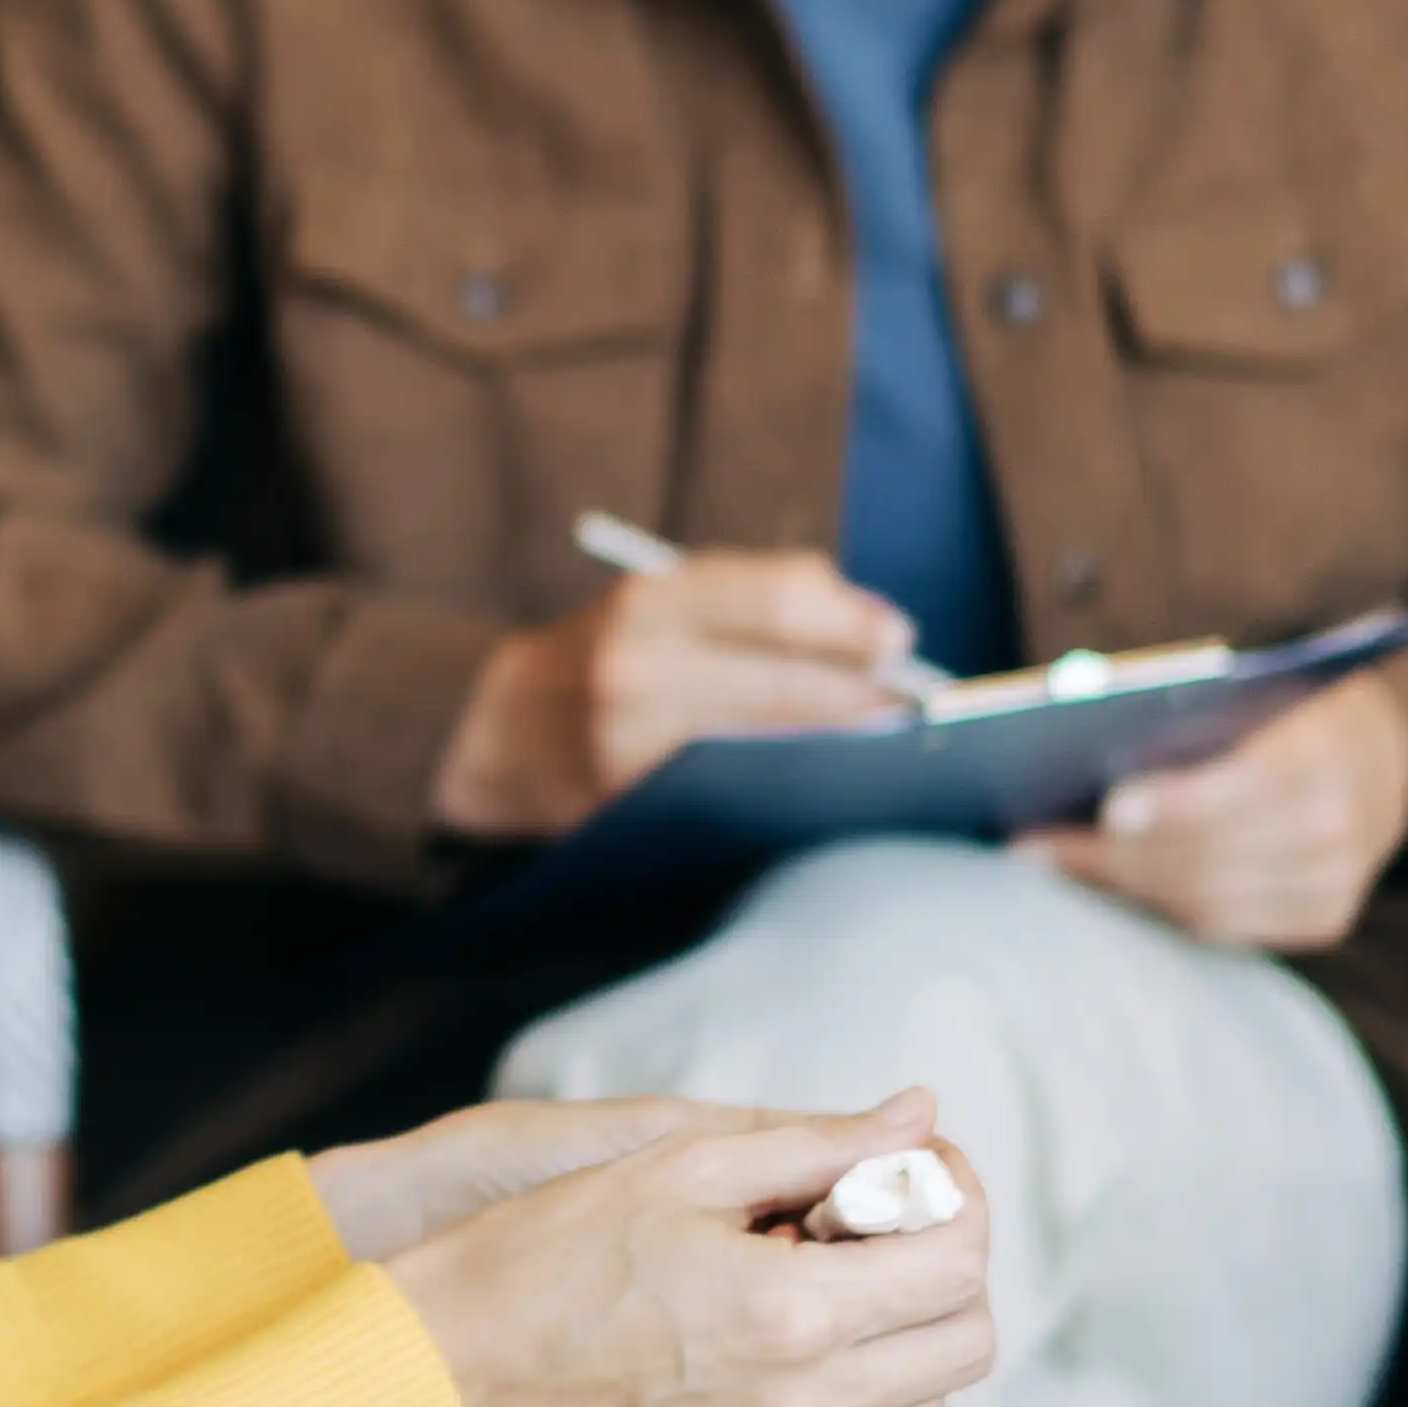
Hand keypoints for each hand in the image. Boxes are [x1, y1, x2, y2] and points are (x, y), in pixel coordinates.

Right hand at [380, 1089, 994, 1406]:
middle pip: (967, 1341)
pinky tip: (778, 1320)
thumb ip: (816, 1140)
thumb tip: (919, 1114)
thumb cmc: (543, 1250)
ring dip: (906, 1326)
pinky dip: (856, 1376)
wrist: (440, 1371)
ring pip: (923, 1401)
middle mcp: (805, 1405)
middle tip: (869, 1211)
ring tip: (820, 1267)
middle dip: (945, 1261)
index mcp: (795, 1314)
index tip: (904, 1162)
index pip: (958, 1259)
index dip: (953, 1194)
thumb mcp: (677, 1163)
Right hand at [430, 554, 916, 838]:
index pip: (777, 600)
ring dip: (837, 739)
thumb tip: (871, 626)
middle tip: (914, 699)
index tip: (899, 637)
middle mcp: (639, 669)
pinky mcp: (633, 807)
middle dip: (864, 691)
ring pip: (772, 743)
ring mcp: (634, 746)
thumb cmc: (605, 656)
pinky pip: (737, 794)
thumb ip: (751, 599)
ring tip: (880, 735)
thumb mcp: (660, 602)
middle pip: (787, 680)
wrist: (493, 731)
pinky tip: (822, 778)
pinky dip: (789, 781)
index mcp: (649, 602)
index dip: (850, 621)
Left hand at [1016, 669, 1407, 950]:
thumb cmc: (1285, 709)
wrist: (1382, 755)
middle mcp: (1340, 826)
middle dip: (1110, 852)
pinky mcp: (1322, 918)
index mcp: (1322, 753)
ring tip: (1048, 863)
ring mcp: (1335, 881)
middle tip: (1029, 846)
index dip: (1176, 803)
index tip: (1110, 808)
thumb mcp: (1255, 687)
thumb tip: (1077, 723)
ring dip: (1116, 882)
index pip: (1243, 787)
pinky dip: (1156, 903)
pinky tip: (1104, 880)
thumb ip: (1189, 708)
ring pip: (1202, 897)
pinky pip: (1219, 925)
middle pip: (1207, 853)